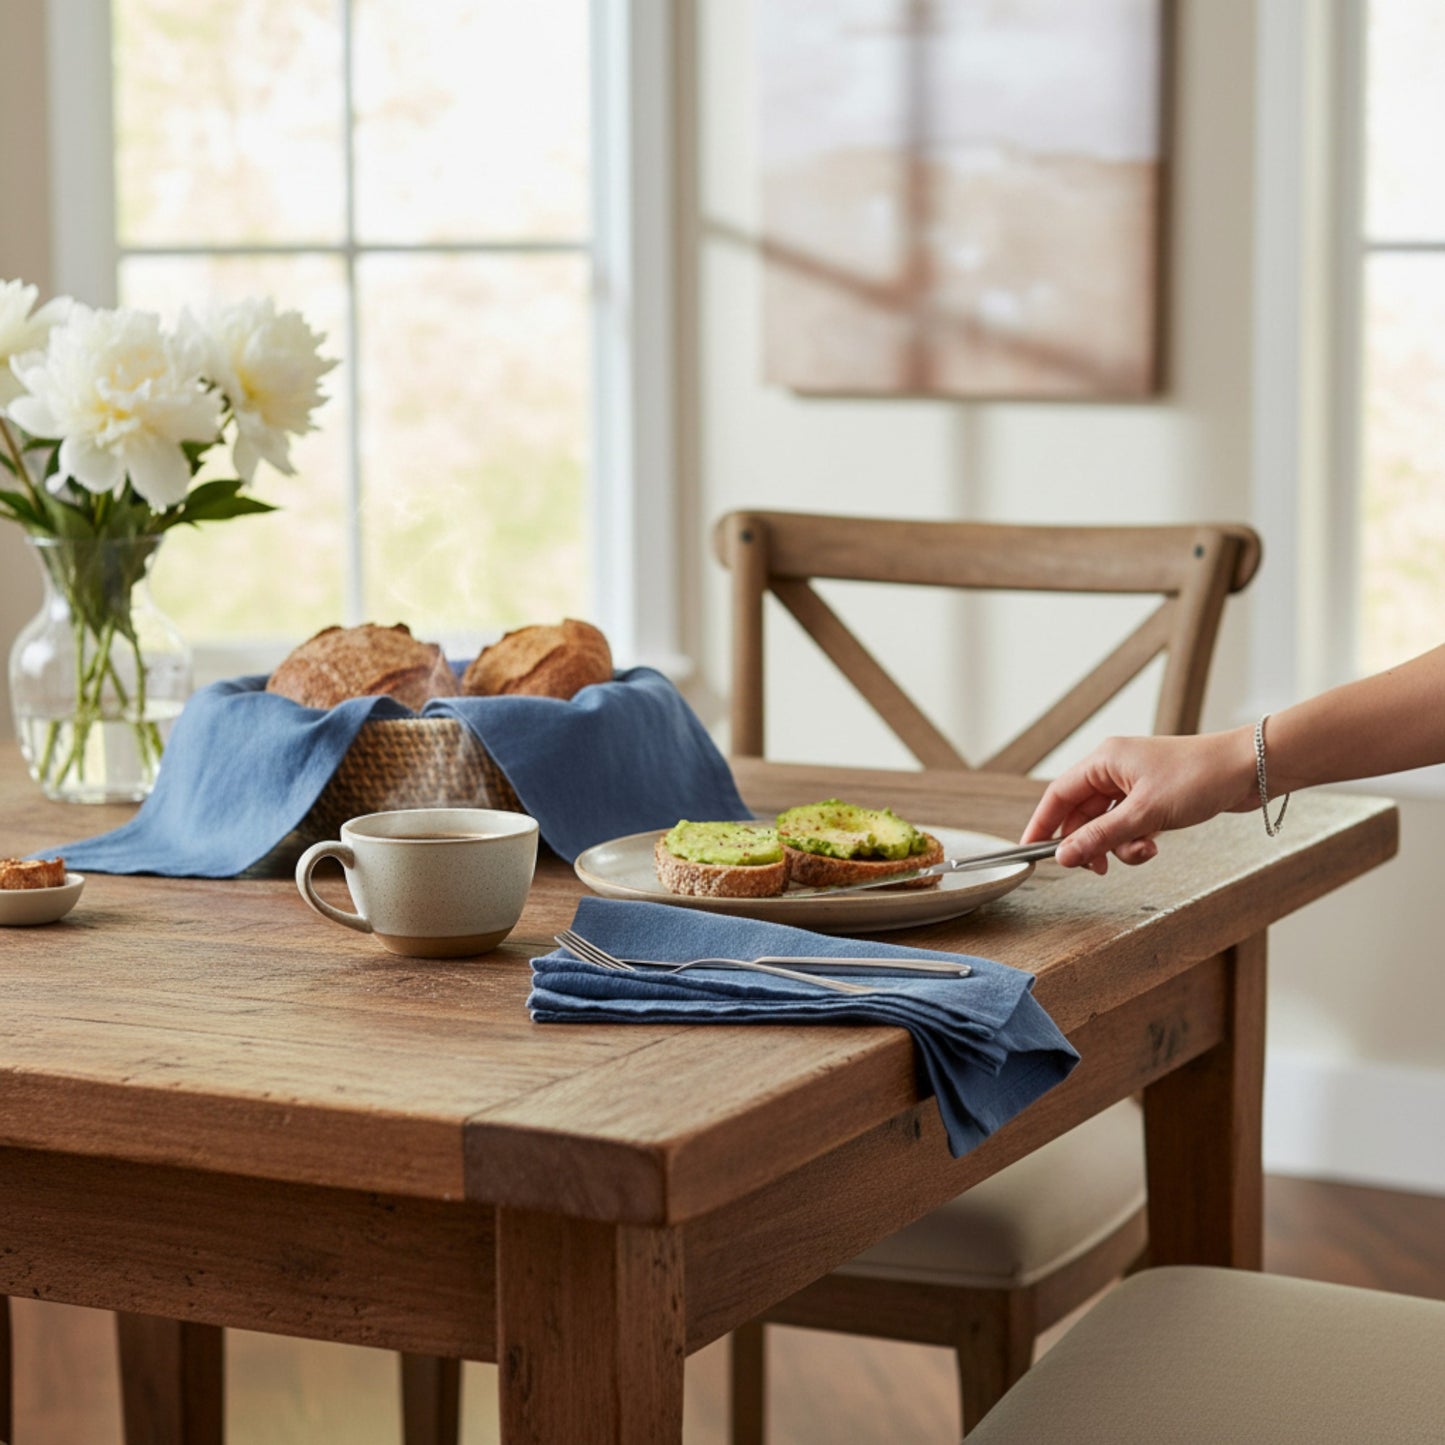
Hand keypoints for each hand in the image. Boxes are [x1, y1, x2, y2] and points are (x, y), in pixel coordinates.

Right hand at [1020, 728, 1258, 872]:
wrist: (1249, 770)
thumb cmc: (1199, 776)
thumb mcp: (1145, 813)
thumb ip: (1101, 836)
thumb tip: (1063, 855)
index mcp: (1104, 760)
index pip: (1058, 795)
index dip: (1042, 824)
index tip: (1030, 851)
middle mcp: (1114, 769)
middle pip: (1081, 813)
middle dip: (1089, 843)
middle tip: (1095, 868)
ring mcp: (1134, 784)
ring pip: (1107, 824)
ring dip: (1118, 845)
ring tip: (1143, 851)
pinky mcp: (1152, 797)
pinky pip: (1129, 825)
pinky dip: (1136, 840)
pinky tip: (1154, 844)